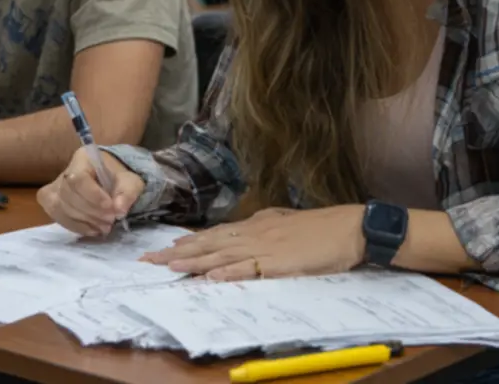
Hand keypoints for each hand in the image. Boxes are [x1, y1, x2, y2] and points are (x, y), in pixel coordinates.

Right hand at [37, 147, 143, 236]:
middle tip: (111, 220)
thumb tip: (119, 210)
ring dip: (84, 221)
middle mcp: (65, 172)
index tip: (110, 207)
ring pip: (60, 207)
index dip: (93, 195)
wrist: (108, 180)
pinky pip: (58, 216)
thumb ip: (127, 193)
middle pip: (68, 194)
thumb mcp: (130, 181)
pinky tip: (93, 230)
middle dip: (91, 211)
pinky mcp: (52, 203)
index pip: (79, 178)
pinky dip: (76, 227)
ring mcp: (55, 188)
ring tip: (105, 227)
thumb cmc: (118, 177)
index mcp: (83, 159)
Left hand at [141, 206, 365, 281]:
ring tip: (168, 266)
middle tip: (150, 259)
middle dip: (178, 252)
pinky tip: (208, 278)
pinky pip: (246, 269)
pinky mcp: (277, 264)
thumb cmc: (321, 227)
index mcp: (256, 224)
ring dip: (193, 262)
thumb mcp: (287, 220)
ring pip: (221, 256)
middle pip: (209, 243)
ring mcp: (264, 248)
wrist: (348, 228)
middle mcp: (254, 233)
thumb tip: (249, 225)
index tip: (167, 246)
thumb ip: (266, 223)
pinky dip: (225, 274)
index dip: (190, 241)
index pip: (215, 233)